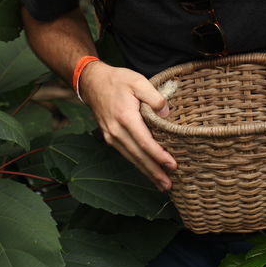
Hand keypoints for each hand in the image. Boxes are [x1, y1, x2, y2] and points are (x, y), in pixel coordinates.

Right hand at [78, 62, 176, 190]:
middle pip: (138, 156)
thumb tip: (167, 113)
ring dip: (146, 172)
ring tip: (161, 185)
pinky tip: (147, 171)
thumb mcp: (138, 81)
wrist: (92, 82)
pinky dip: (137, 164)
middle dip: (154, 172)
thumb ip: (154, 97)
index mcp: (126, 117)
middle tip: (168, 186)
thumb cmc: (118, 80)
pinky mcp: (110, 138)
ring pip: (131, 158)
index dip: (159, 156)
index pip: (145, 142)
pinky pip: (126, 154)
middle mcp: (117, 131)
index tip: (172, 165)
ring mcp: (112, 136)